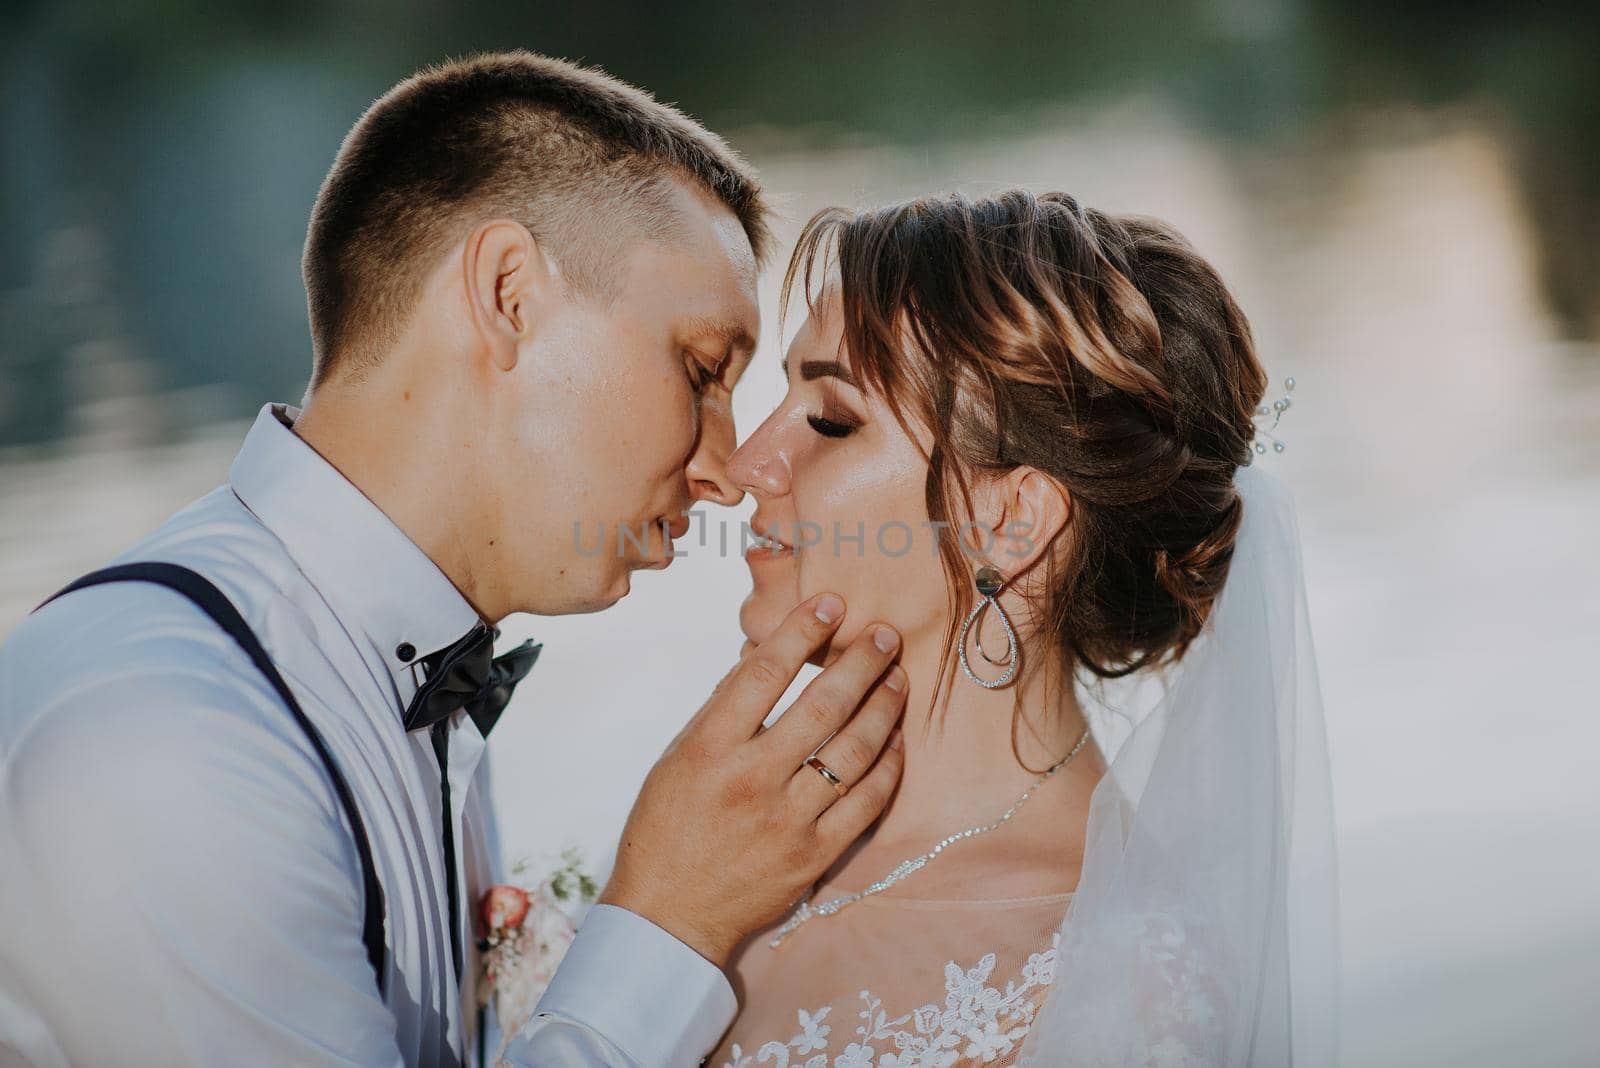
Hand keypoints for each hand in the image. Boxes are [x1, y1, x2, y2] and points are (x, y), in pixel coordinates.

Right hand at [599, 593, 906, 966]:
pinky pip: (867, 802)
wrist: (668, 915)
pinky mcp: (815, 854)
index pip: (764, 672)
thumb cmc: (666, 830)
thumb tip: (762, 659)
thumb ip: (721, 711)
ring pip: (854, 749)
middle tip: (885, 635)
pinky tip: (895, 738)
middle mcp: (752, 778)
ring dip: (884, 706)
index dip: (802, 630)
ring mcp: (788, 818)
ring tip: (898, 678)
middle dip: (862, 661)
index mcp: (710, 748)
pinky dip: (887, 765)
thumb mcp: (677, 758)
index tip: (831, 603)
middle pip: (823, 705)